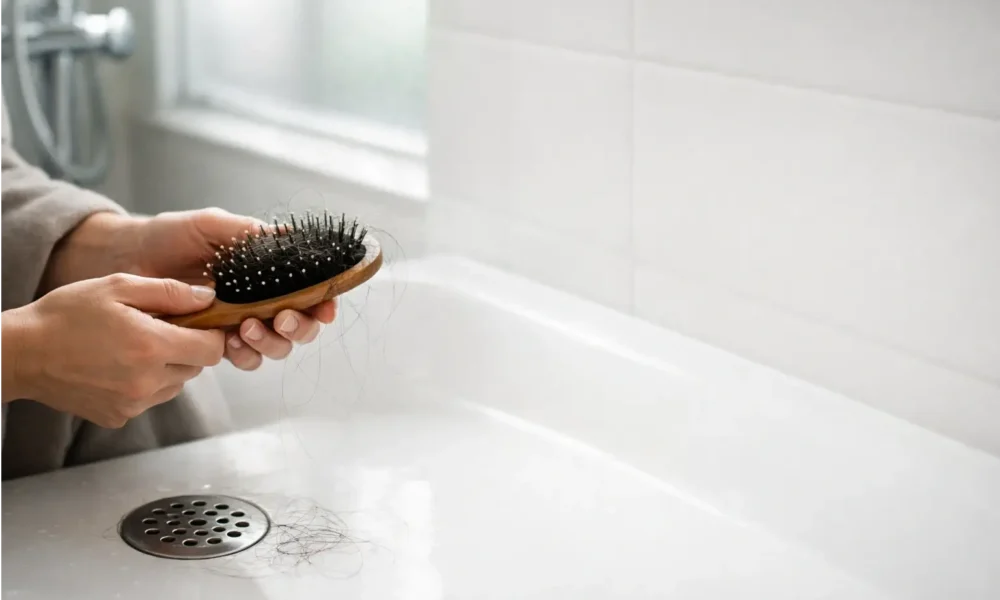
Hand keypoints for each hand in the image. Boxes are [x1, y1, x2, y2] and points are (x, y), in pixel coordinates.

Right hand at [2, 274, 224, 426]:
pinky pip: (151, 399)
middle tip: (159, 330)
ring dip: (168, 367)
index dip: (210, 333)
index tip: (198, 322)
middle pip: (196, 367)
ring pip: (176, 384)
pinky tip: (119, 366)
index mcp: (151, 346)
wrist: (22, 353)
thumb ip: (169, 292)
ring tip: (135, 347)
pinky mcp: (119, 418)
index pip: (212, 349)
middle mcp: (146, 381)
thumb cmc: (66, 314)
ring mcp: (133, 404)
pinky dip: (146, 384)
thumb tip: (208, 298)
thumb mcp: (118, 287)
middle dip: (187, 347)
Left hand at [127, 208, 336, 369]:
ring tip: (246, 329)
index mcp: (266, 272)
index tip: (324, 307)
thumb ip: (249, 233)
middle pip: (301, 326)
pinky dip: (245, 354)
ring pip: (276, 346)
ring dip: (271, 342)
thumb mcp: (211, 226)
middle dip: (299, 327)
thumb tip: (292, 234)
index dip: (323, 302)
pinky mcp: (216, 341)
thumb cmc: (167, 236)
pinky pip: (245, 358)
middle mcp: (260, 300)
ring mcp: (240, 323)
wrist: (125, 259)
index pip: (308, 291)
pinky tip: (229, 343)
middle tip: (281, 319)